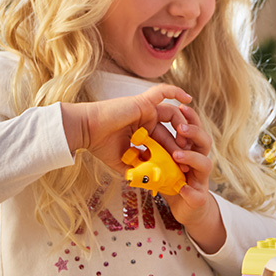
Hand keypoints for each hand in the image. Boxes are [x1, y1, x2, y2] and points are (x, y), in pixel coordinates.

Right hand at [61, 84, 191, 171]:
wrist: (86, 131)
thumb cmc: (100, 145)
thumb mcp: (122, 162)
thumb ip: (137, 171)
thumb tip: (149, 183)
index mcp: (142, 132)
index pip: (165, 141)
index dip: (174, 153)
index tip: (181, 167)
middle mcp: (146, 119)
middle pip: (171, 130)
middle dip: (180, 145)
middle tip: (185, 159)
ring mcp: (145, 109)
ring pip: (172, 115)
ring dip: (182, 127)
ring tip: (184, 143)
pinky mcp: (143, 101)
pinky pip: (163, 92)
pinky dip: (176, 92)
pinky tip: (188, 98)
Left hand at [162, 104, 217, 226]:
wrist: (185, 210)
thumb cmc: (172, 182)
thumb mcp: (162, 161)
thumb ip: (155, 148)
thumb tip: (137, 130)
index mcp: (191, 150)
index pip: (194, 129)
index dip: (190, 117)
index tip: (181, 106)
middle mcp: (199, 162)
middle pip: (204, 141)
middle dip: (194, 132)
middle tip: (180, 128)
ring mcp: (200, 180)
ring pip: (205, 164)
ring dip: (192, 158)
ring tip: (177, 156)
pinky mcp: (197, 198)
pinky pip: (196, 194)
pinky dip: (189, 191)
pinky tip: (181, 189)